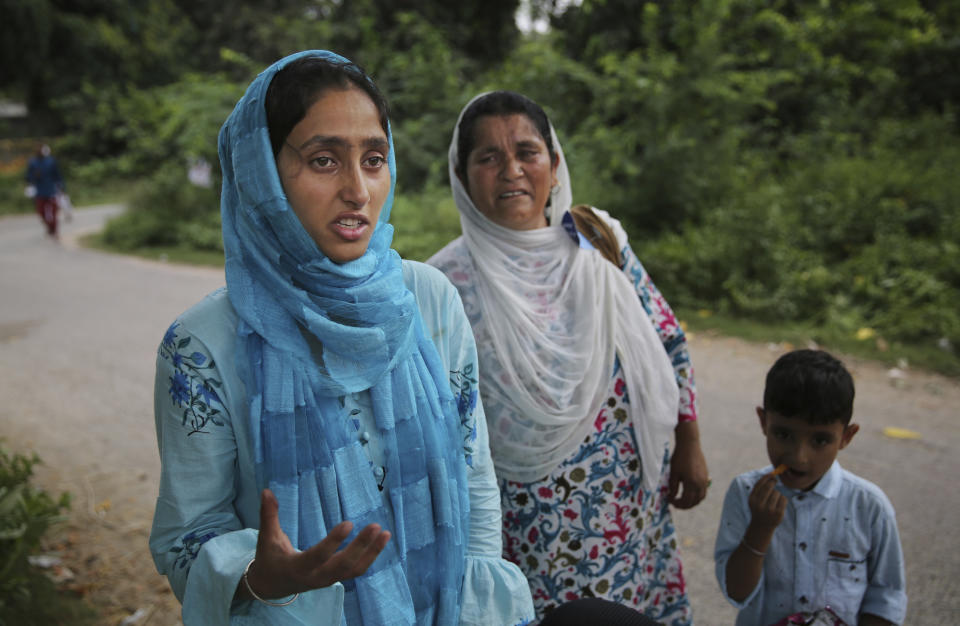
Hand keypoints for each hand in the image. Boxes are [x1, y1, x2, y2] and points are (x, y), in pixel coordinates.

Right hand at [242, 489, 390, 599]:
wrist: (271, 586)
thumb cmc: (269, 559)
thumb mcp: (267, 538)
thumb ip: (269, 515)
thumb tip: (267, 490)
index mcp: (297, 567)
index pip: (318, 556)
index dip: (333, 542)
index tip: (349, 524)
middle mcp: (315, 577)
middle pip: (343, 565)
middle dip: (361, 546)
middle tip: (375, 526)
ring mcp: (327, 580)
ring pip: (354, 570)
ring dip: (371, 552)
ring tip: (385, 533)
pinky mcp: (335, 578)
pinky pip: (356, 570)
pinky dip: (370, 556)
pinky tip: (381, 540)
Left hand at [668, 421, 709, 508]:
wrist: (689, 445)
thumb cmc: (679, 457)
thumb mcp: (673, 473)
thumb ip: (673, 487)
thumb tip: (672, 497)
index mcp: (691, 483)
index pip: (685, 501)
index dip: (677, 504)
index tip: (670, 500)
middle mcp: (700, 484)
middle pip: (694, 502)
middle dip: (684, 505)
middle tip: (676, 503)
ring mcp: (705, 480)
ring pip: (701, 498)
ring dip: (692, 502)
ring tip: (682, 500)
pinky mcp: (706, 476)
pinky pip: (703, 491)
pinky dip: (697, 496)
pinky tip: (689, 493)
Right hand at [747, 473, 786, 531]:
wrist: (761, 527)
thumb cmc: (759, 509)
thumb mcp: (755, 499)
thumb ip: (760, 488)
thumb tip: (771, 475)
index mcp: (752, 499)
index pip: (760, 484)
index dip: (766, 477)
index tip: (771, 474)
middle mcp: (759, 504)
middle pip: (769, 487)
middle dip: (773, 482)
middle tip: (775, 481)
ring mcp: (769, 510)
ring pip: (777, 493)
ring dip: (777, 494)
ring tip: (774, 500)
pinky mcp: (778, 513)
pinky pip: (783, 499)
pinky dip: (782, 499)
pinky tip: (779, 505)